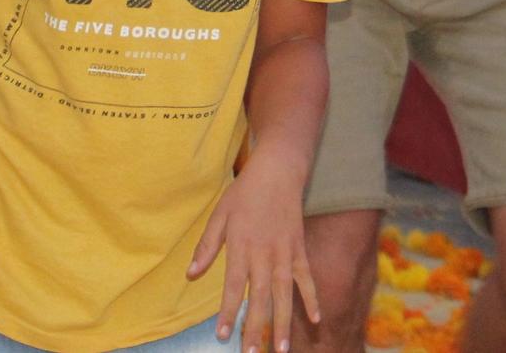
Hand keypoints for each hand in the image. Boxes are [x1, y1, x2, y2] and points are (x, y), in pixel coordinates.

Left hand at [187, 155, 318, 352]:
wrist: (278, 171)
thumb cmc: (244, 193)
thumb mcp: (219, 215)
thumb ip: (207, 246)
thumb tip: (190, 275)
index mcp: (240, 246)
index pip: (233, 286)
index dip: (229, 312)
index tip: (223, 336)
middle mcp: (263, 253)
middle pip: (260, 297)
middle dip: (255, 328)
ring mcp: (284, 253)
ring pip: (284, 294)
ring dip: (282, 322)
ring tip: (280, 349)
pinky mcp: (299, 249)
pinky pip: (306, 278)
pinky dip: (311, 298)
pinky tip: (315, 320)